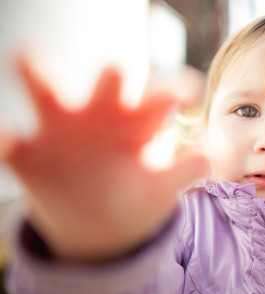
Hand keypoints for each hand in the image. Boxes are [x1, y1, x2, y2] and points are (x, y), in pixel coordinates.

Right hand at [1, 57, 206, 261]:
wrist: (102, 228)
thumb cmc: (137, 197)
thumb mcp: (161, 189)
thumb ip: (183, 172)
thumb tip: (208, 155)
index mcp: (136, 123)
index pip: (156, 98)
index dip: (171, 90)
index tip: (184, 92)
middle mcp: (98, 116)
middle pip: (105, 86)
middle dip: (111, 80)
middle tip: (115, 75)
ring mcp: (60, 132)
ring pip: (46, 95)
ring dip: (35, 76)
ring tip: (24, 58)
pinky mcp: (28, 157)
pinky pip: (10, 145)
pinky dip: (4, 139)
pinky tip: (3, 136)